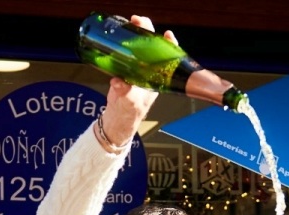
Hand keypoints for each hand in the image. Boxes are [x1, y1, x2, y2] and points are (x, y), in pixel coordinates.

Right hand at [98, 15, 172, 146]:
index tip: (166, 35)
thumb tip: (120, 83)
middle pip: (152, 45)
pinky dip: (125, 41)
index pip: (167, 56)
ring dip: (137, 32)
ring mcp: (138, 68)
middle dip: (148, 31)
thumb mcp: (129, 102)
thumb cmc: (130, 113)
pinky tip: (122, 32)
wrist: (119, 118)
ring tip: (132, 22)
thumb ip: (125, 93)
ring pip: (140, 45)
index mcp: (157, 78)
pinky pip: (128, 51)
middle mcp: (150, 70)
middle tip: (139, 22)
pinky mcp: (126, 67)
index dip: (169, 44)